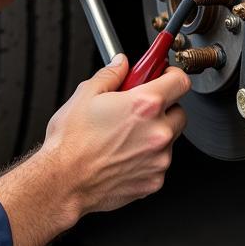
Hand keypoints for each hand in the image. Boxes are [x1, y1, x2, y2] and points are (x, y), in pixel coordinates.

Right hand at [41, 56, 188, 213]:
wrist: (63, 181)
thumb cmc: (71, 142)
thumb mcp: (86, 94)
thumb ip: (111, 74)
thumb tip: (121, 64)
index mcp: (145, 105)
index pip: (180, 82)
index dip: (172, 75)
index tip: (164, 76)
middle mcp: (158, 132)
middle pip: (179, 112)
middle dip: (163, 108)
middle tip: (138, 109)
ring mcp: (159, 159)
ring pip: (169, 140)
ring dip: (155, 134)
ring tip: (125, 136)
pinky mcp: (154, 180)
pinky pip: (159, 163)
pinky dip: (148, 158)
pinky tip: (123, 155)